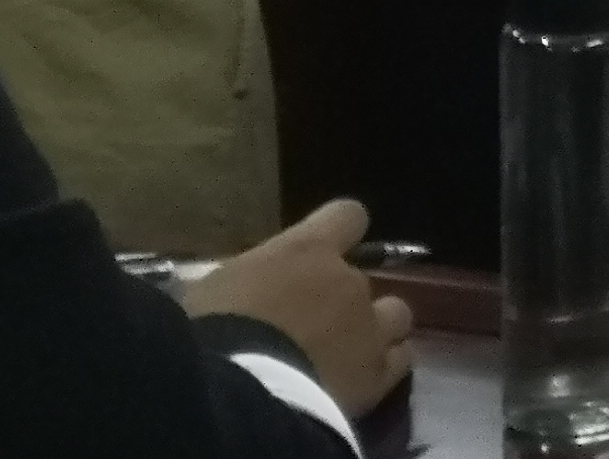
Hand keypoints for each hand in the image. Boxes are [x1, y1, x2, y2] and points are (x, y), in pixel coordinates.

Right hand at [182, 200, 413, 412]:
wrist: (236, 392)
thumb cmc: (211, 331)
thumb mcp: (213, 292)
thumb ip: (241, 283)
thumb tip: (236, 289)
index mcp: (306, 250)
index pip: (347, 216)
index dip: (340, 230)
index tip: (326, 246)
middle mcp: (347, 281)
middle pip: (363, 278)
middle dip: (342, 298)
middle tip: (311, 323)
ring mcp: (370, 327)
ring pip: (396, 316)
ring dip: (374, 328)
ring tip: (345, 351)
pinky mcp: (376, 375)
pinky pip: (398, 361)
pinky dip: (380, 366)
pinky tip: (357, 379)